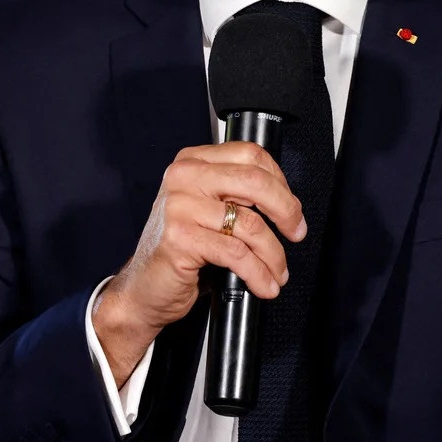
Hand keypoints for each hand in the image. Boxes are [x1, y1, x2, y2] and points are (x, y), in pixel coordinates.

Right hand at [92, 142, 306, 386]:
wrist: (144, 287)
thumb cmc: (181, 249)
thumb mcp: (207, 210)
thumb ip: (234, 194)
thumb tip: (285, 201)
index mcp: (192, 161)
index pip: (250, 154)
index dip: (280, 182)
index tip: (290, 208)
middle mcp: (183, 177)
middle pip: (255, 182)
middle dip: (286, 211)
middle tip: (296, 233)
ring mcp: (179, 206)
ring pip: (250, 224)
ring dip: (274, 254)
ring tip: (277, 271)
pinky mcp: (180, 238)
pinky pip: (236, 254)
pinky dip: (258, 273)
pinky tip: (263, 284)